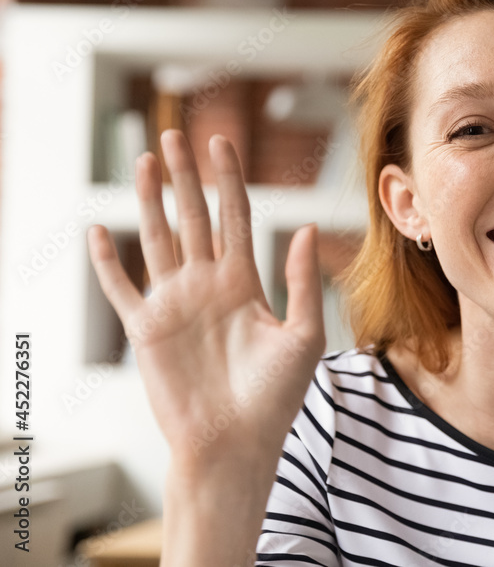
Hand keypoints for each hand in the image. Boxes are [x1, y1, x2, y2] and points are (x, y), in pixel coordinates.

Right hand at [87, 129, 325, 476]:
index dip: (229, 180)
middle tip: (174, 136)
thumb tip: (305, 227)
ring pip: (158, 240)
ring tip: (145, 162)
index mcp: (244, 282)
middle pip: (193, 218)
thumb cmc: (275, 397)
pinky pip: (121, 289)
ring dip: (149, 202)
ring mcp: (174, 304)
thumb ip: (301, 281)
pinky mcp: (146, 330)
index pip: (235, 217)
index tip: (223, 143)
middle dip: (184, 177)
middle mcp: (207, 285)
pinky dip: (108, 261)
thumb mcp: (303, 335)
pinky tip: (101, 230)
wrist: (236, 444)